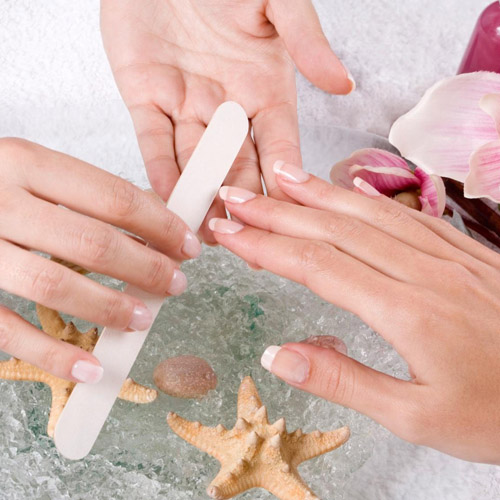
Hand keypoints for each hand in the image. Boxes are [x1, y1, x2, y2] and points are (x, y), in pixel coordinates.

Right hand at [0, 138, 198, 382]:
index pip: (114, 197)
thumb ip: (86, 195)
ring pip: (54, 286)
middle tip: (175, 284)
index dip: (160, 225)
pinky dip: (53, 355)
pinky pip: (8, 330)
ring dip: (109, 308)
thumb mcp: (31, 172)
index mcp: (25, 162)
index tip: (188, 246)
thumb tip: (155, 226)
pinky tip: (91, 369)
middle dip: (146, 268)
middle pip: (93, 243)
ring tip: (143, 318)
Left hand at [100, 0, 352, 241]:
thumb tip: (343, 84)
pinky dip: (161, 171)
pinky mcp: (146, 97)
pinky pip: (154, 142)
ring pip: (194, 163)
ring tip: (206, 235)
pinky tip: (169, 199)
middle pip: (237, 167)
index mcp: (265, 90)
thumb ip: (307, 41)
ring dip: (200, 199)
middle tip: (244, 242)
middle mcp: (228, 107)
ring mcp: (186, 105)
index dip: (283, 185)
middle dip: (241, 204)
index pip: (279, 149)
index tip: (288, 221)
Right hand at [209, 162, 499, 464]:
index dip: (266, 246)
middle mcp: (422, 271)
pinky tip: (347, 189)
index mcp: (406, 312)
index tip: (229, 231)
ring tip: (279, 178)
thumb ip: (344, 382)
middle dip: (278, 211)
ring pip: (368, 212)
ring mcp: (446, 255)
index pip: (317, 265)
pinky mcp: (462, 251)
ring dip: (318, 193)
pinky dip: (366, 197)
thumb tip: (277, 356)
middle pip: (334, 229)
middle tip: (236, 196)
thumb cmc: (497, 411)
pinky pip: (405, 214)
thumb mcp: (416, 418)